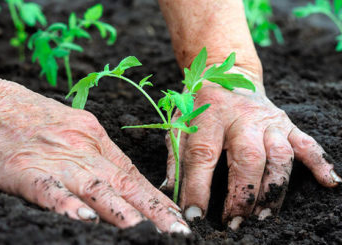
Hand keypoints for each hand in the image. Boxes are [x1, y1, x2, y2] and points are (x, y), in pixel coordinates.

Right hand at [0, 69, 189, 233]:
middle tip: (177, 230)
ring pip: (95, 187)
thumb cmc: (34, 116)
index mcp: (96, 139)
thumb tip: (124, 179)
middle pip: (123, 183)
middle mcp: (82, 149)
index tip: (177, 215)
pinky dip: (66, 204)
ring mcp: (56, 158)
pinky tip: (84, 219)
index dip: (157, 198)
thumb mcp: (76, 128)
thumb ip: (99, 154)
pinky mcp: (24, 168)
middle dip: (153, 211)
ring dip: (121, 212)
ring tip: (145, 231)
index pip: (133, 174)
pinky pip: (49, 189)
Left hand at [162, 66, 341, 228]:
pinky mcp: (285, 122)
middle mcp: (241, 116)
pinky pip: (306, 143)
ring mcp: (267, 120)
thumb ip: (175, 156)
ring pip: (280, 156)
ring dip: (274, 190)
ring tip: (263, 216)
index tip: (195, 215)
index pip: (202, 155)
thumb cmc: (198, 102)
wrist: (225, 72)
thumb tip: (170, 191)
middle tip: (233, 222)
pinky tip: (329, 182)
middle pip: (247, 158)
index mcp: (209, 114)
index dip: (198, 188)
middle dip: (243, 195)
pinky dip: (319, 163)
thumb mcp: (178, 121)